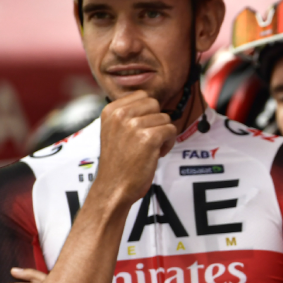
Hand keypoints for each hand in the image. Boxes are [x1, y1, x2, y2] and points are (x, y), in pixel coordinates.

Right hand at [93, 91, 176, 206]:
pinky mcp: (149, 138)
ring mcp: (135, 125)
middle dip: (157, 121)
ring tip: (149, 149)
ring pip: (165, 118)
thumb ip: (129, 114)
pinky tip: (156, 154)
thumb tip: (153, 103)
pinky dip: (169, 143)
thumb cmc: (117, 162)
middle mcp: (121, 114)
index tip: (141, 129)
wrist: (114, 186)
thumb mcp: (113, 130)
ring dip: (163, 134)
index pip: (142, 96)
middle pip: (155, 104)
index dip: (148, 112)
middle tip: (147, 139)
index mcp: (111, 110)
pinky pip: (172, 130)